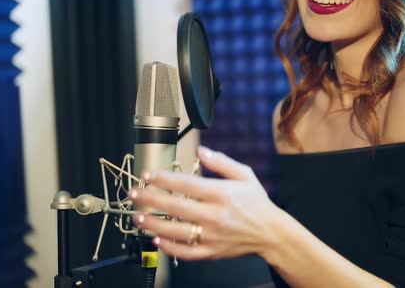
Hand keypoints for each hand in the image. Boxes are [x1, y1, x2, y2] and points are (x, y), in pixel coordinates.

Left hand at [128, 146, 277, 260]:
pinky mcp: (211, 252)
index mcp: (222, 194)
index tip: (149, 175)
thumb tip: (201, 152)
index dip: (164, 179)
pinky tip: (156, 239)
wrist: (271, 233)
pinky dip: (168, 247)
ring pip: (175, 231)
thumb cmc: (257, 203)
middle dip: (150, 199)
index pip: (186, 185)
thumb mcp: (245, 175)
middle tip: (134, 193)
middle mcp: (215, 216)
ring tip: (138, 216)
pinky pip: (185, 252)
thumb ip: (221, 162)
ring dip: (153, 224)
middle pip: (175, 207)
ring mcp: (212, 236)